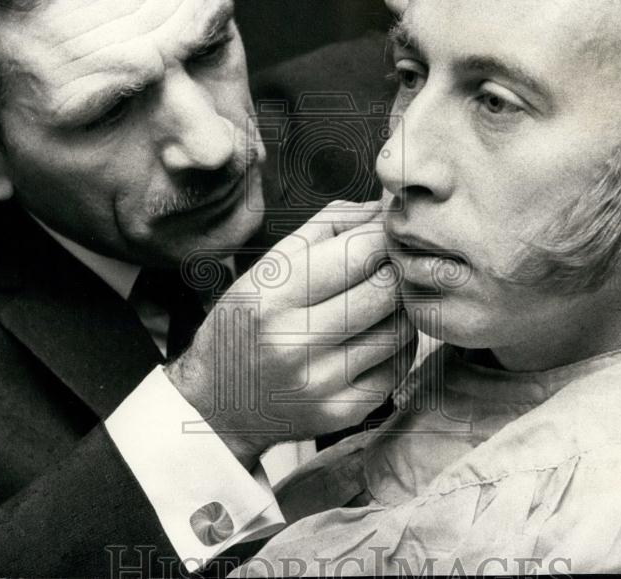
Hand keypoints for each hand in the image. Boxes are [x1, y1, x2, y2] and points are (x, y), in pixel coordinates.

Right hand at [167, 200, 415, 467]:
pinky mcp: (343, 412)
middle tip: (393, 261)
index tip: (388, 229)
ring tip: (385, 297)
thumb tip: (385, 207)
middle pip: (385, 291)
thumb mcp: (268, 267)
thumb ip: (328, 227)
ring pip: (400, 328)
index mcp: (274, 296)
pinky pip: (398, 366)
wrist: (218, 405)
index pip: (357, 253)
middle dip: (397, 268)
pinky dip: (400, 343)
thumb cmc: (248, 322)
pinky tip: (380, 333)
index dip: (384, 234)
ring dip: (402, 306)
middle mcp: (296, 342)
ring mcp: (322, 382)